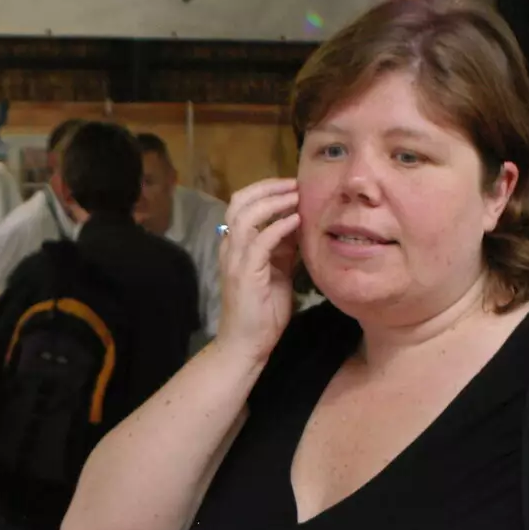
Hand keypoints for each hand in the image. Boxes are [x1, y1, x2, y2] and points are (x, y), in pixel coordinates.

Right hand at [215, 179, 301, 364]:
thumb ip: (283, 249)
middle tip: (294, 184)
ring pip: (247, 216)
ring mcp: (235, 260)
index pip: (242, 205)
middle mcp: (230, 248)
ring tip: (296, 196)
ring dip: (274, 202)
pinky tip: (296, 221)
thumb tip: (298, 225)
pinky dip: (279, 226)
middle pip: (239, 202)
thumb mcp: (278, 272)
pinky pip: (260, 240)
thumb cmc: (262, 314)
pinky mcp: (245, 273)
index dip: (265, 190)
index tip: (292, 187)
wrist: (246, 345)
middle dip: (268, 188)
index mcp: (235, 246)